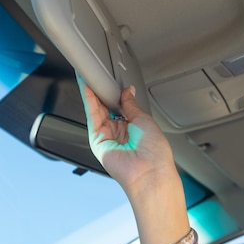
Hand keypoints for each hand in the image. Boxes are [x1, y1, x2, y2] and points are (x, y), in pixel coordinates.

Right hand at [78, 77, 190, 243]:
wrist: (150, 173)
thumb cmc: (155, 153)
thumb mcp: (145, 120)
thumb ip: (131, 105)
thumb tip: (127, 91)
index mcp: (132, 128)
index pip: (119, 105)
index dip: (114, 92)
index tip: (110, 78)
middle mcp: (118, 132)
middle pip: (106, 106)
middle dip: (101, 89)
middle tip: (96, 70)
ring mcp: (106, 136)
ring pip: (96, 108)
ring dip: (92, 91)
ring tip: (89, 72)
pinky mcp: (97, 139)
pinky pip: (92, 115)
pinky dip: (88, 99)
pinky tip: (87, 86)